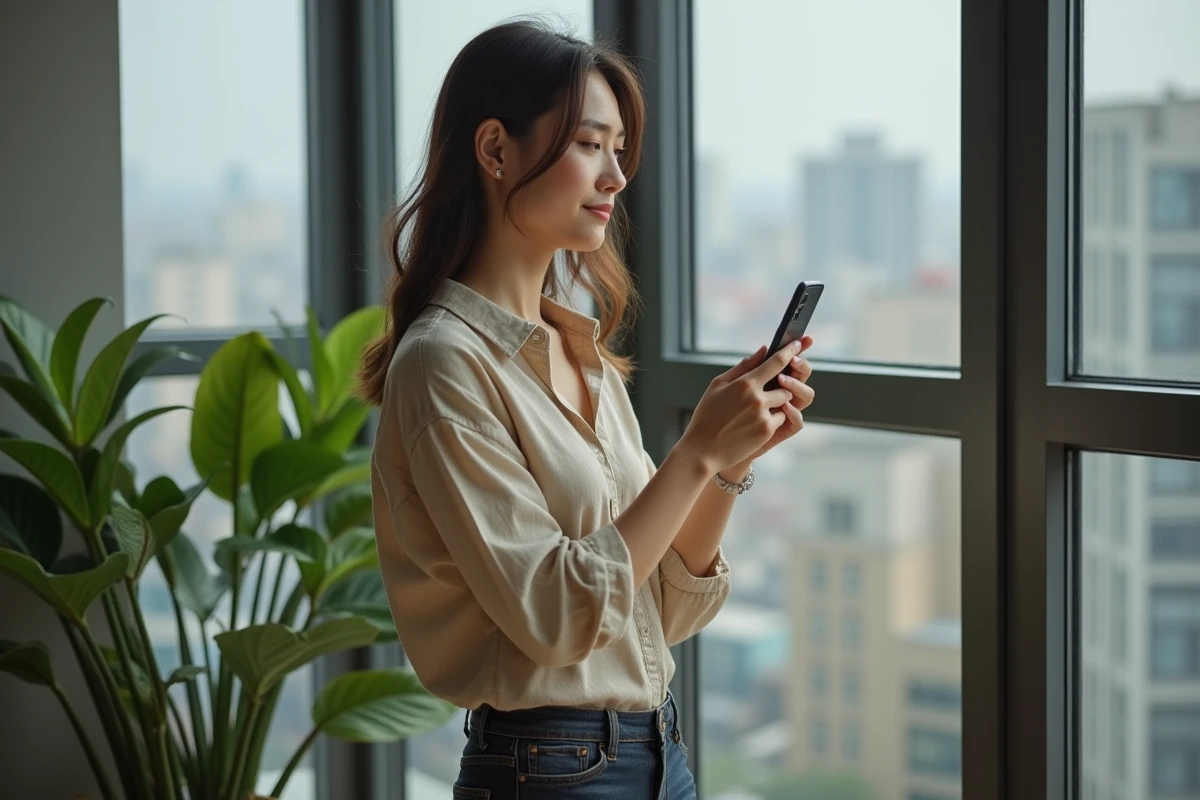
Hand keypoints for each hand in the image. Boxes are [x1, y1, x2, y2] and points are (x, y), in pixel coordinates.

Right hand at [677, 336, 815, 474]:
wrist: (703, 449)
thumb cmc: (707, 414)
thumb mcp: (718, 385)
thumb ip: (743, 366)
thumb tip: (763, 351)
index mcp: (745, 383)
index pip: (776, 362)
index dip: (790, 351)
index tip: (799, 344)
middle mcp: (758, 398)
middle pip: (786, 385)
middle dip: (781, 387)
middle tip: (766, 393)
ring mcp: (764, 415)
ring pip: (785, 402)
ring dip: (777, 404)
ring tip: (754, 412)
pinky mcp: (767, 431)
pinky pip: (781, 419)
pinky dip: (772, 420)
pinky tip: (752, 425)